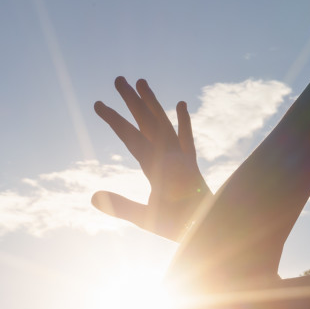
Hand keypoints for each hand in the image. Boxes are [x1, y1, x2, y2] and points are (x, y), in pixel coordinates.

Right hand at [92, 77, 212, 241]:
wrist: (217, 229)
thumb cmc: (181, 228)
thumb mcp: (147, 220)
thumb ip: (121, 207)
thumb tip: (92, 196)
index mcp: (162, 169)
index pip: (133, 139)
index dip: (115, 121)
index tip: (97, 104)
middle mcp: (174, 156)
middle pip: (150, 122)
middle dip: (133, 100)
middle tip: (118, 79)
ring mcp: (184, 157)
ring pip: (166, 123)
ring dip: (153, 103)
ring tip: (141, 82)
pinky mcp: (191, 163)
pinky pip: (187, 137)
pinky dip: (184, 121)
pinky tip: (181, 104)